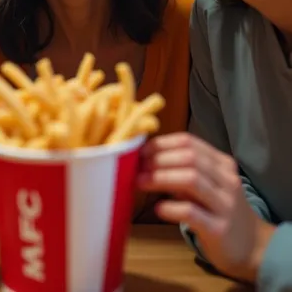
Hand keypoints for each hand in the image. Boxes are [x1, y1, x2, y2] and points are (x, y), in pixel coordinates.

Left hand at [138, 133, 274, 281]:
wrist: (253, 248)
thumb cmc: (221, 212)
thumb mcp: (208, 186)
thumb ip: (185, 171)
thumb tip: (148, 160)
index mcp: (222, 164)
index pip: (189, 142)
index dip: (162, 143)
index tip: (141, 151)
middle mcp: (227, 180)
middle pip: (189, 157)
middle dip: (159, 159)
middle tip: (137, 166)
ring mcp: (225, 204)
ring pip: (191, 179)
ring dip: (161, 177)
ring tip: (140, 182)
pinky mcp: (219, 229)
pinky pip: (192, 212)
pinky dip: (171, 207)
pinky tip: (158, 208)